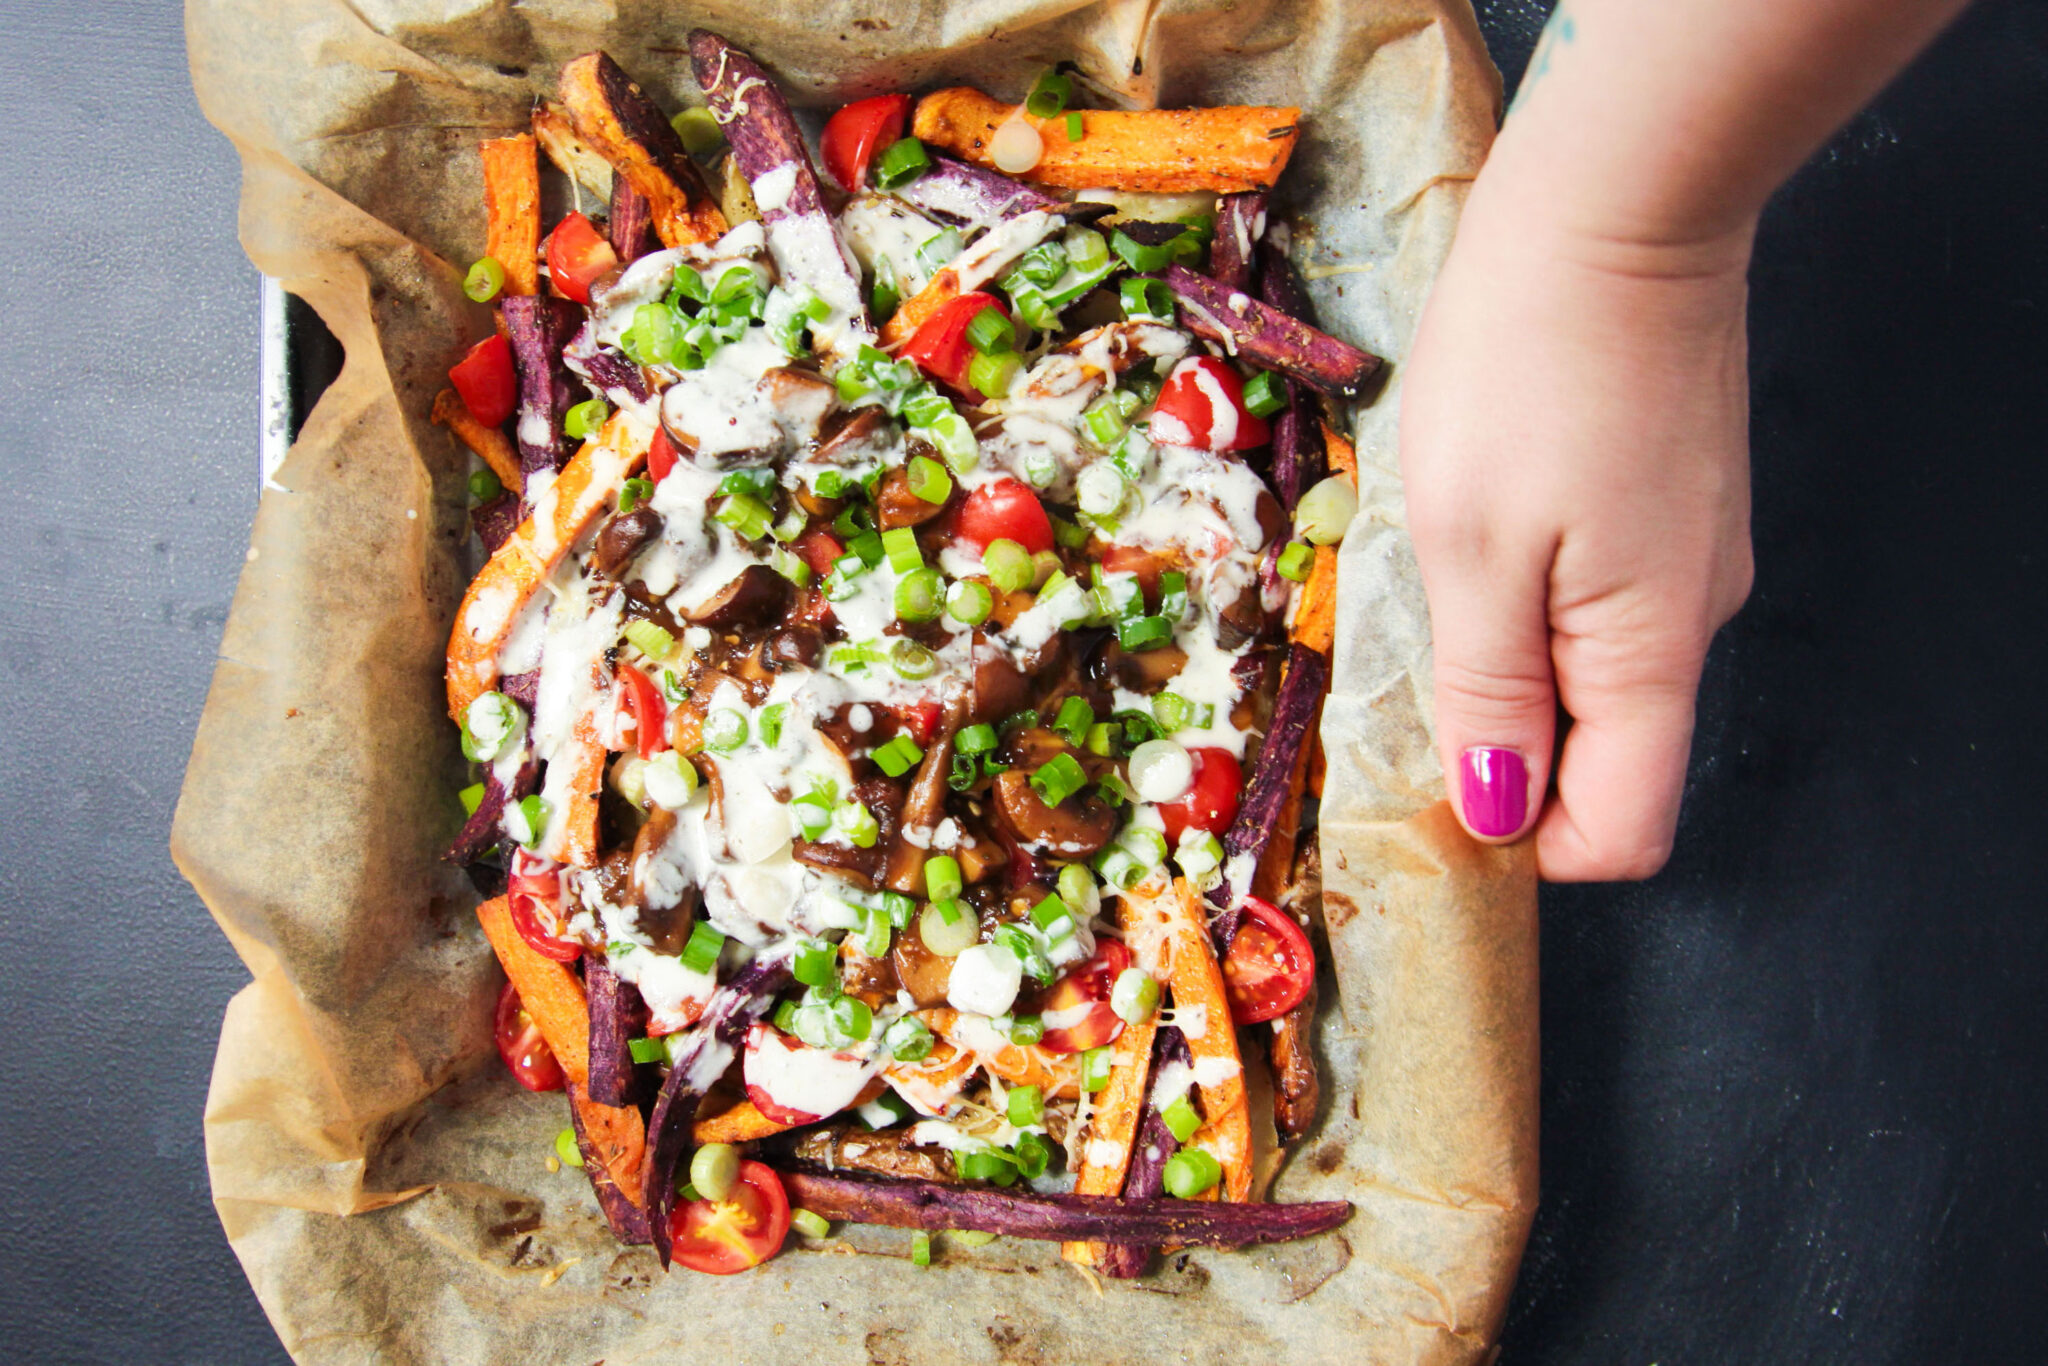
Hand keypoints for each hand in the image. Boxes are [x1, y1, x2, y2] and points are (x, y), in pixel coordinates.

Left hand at [1398, 171, 1754, 880]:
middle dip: (1507, 748)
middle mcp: (1693, 621)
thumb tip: (1502, 816)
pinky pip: (1601, 601)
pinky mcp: (1670, 504)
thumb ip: (1492, 693)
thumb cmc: (1527, 368)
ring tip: (1446, 569)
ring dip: (1512, 663)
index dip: (1524, 835)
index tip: (1434, 778)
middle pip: (1609, 761)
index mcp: (1649, 654)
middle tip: (1414, 662)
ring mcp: (1690, 559)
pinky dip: (1535, 597)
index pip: (1618, 831)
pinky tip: (1486, 522)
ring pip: (1598, 676)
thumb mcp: (1474, 548)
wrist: (1615, 207)